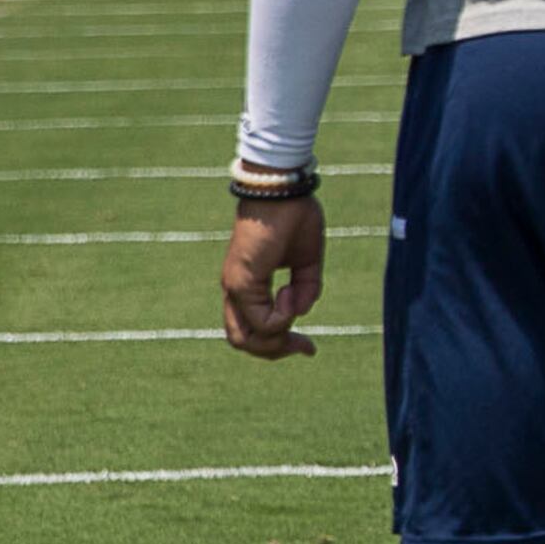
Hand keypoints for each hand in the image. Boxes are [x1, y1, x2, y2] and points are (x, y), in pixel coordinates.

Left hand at [219, 193, 323, 360]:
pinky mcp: (242, 282)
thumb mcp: (308, 262)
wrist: (283, 192)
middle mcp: (235, 290)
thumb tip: (299, 312)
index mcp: (247, 286)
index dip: (281, 343)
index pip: (252, 330)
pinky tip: (292, 293)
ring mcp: (235, 288)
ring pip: (245, 339)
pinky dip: (282, 317)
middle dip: (277, 351)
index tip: (309, 345)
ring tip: (298, 318)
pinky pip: (261, 320)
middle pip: (244, 342)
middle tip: (306, 345)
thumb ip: (306, 290)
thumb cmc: (294, 218)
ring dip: (277, 341)